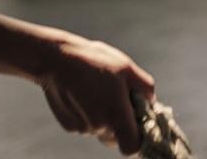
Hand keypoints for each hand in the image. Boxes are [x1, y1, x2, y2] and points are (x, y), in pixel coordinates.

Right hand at [39, 36, 155, 155]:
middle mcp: (99, 127)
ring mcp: (81, 128)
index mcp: (116, 115)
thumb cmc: (93, 60)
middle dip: (117, 122)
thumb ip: (144, 88)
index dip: (137, 139)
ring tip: (94, 89)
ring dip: (101, 116)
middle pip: (115, 137)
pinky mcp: (68, 126)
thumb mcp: (126, 67)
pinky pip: (84, 125)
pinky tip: (80, 92)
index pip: (132, 147)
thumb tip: (151, 103)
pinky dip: (86, 114)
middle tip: (114, 97)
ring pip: (99, 130)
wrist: (55, 58)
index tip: (136, 123)